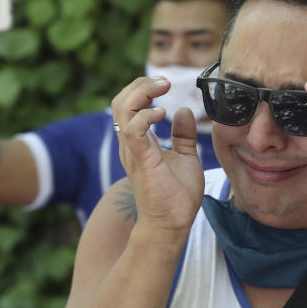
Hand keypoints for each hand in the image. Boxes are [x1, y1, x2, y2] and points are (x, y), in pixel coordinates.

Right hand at [111, 77, 204, 232]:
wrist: (172, 225)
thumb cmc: (176, 196)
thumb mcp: (185, 157)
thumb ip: (183, 135)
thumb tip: (183, 111)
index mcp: (138, 142)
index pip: (128, 104)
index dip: (143, 88)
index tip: (166, 84)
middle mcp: (130, 144)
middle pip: (120, 101)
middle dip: (140, 85)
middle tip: (164, 82)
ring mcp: (132, 152)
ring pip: (122, 110)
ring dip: (141, 93)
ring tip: (162, 90)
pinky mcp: (140, 161)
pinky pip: (132, 130)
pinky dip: (145, 116)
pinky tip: (162, 114)